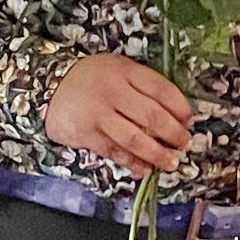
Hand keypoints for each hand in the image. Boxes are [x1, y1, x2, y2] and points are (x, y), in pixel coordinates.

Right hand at [45, 55, 192, 177]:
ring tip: (171, 163)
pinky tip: (144, 170)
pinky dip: (132, 163)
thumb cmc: (92, 78)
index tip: (189, 120)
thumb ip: (142, 85)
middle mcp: (113, 91)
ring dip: (157, 154)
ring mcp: (99, 114)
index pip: (161, 88)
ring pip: (135, 138)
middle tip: (184, 144)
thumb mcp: (117, 69)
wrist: (50, 85)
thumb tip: (174, 114)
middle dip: (173, 133)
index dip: (179, 107)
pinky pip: (115, 152)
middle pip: (152, 115)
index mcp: (125, 70)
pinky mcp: (87, 134)